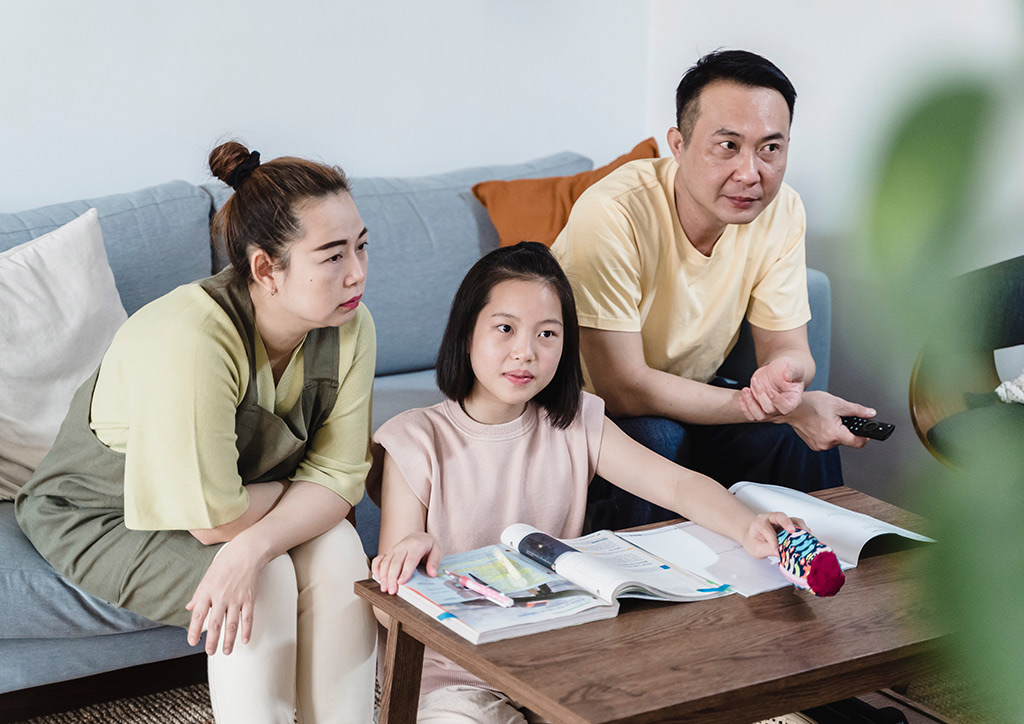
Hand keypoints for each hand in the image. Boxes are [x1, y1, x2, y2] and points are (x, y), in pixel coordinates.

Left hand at [186, 540, 263, 655]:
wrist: (247, 552)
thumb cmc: (227, 561)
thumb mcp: (207, 576)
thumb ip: (198, 594)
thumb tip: (190, 607)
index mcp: (208, 591)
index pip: (198, 615)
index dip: (194, 630)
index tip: (192, 642)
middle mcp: (221, 597)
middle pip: (215, 624)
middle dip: (212, 641)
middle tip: (210, 652)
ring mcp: (236, 598)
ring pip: (232, 624)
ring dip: (229, 640)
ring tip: (226, 651)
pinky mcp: (249, 598)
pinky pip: (248, 617)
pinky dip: (246, 630)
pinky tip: (245, 639)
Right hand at [371, 532, 442, 594]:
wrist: (419, 536)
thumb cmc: (427, 545)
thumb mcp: (437, 551)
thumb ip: (434, 562)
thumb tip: (432, 573)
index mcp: (416, 545)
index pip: (410, 560)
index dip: (404, 572)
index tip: (401, 582)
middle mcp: (403, 546)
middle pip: (395, 563)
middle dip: (392, 578)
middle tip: (391, 590)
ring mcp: (394, 549)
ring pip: (386, 562)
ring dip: (383, 576)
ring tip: (384, 588)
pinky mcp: (389, 552)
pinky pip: (379, 559)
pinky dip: (376, 567)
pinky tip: (377, 577)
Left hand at [739, 358, 804, 420]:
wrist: (776, 371)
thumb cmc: (787, 369)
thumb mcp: (793, 366)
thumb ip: (793, 371)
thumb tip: (787, 376)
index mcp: (793, 400)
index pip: (786, 408)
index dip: (777, 401)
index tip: (770, 390)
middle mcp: (781, 408)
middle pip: (769, 410)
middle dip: (760, 395)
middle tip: (756, 381)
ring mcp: (769, 410)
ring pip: (759, 416)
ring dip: (750, 403)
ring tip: (745, 390)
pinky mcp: (759, 408)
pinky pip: (751, 416)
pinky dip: (744, 408)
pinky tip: (742, 397)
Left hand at [740, 512, 805, 558]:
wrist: (752, 536)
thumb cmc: (753, 541)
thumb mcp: (756, 549)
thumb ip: (768, 550)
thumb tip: (781, 553)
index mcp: (759, 523)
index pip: (767, 530)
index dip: (773, 541)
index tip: (777, 550)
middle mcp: (771, 518)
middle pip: (780, 516)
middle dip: (786, 523)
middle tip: (792, 531)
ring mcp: (781, 521)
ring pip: (792, 519)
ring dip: (799, 527)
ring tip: (806, 535)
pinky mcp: (789, 525)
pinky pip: (798, 525)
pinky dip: (803, 530)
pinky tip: (807, 537)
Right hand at [782, 390, 876, 450]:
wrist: (790, 407)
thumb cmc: (810, 404)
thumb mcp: (837, 403)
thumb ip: (857, 410)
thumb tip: (870, 413)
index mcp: (834, 434)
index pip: (858, 442)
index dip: (865, 436)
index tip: (866, 432)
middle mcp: (826, 443)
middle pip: (847, 440)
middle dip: (847, 429)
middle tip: (840, 418)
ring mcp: (819, 445)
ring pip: (836, 440)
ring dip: (836, 431)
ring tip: (828, 419)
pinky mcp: (814, 445)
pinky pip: (827, 441)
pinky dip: (828, 434)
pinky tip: (822, 424)